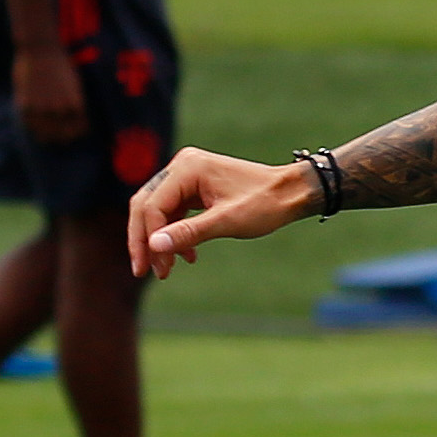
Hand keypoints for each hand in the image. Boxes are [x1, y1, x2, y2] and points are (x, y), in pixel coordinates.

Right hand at [13, 40, 87, 144]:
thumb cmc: (60, 62)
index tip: (75, 133)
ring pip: (46, 134)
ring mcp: (43, 109)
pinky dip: (33, 128)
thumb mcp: (74, 84)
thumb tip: (72, 117)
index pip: (80, 129)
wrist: (41, 48)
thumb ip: (72, 103)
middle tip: (62, 138)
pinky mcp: (26, 106)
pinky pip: (30, 125)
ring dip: (48, 136)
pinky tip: (35, 128)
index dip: (78, 133)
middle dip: (64, 137)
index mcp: (77, 105)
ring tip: (47, 137)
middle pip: (64, 135)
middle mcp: (61, 110)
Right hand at [127, 146, 315, 276]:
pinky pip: (174, 211)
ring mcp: (188, 175)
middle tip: (146, 271)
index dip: (147, 239)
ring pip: (158, 210)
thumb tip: (154, 246)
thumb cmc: (265, 203)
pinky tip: (187, 256)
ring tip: (167, 269)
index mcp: (188, 168)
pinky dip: (176, 233)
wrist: (291, 192)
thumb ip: (188, 233)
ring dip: (160, 240)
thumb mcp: (227, 222)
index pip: (152, 206)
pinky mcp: (195, 186)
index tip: (154, 268)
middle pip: (147, 205)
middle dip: (145, 240)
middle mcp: (182, 166)